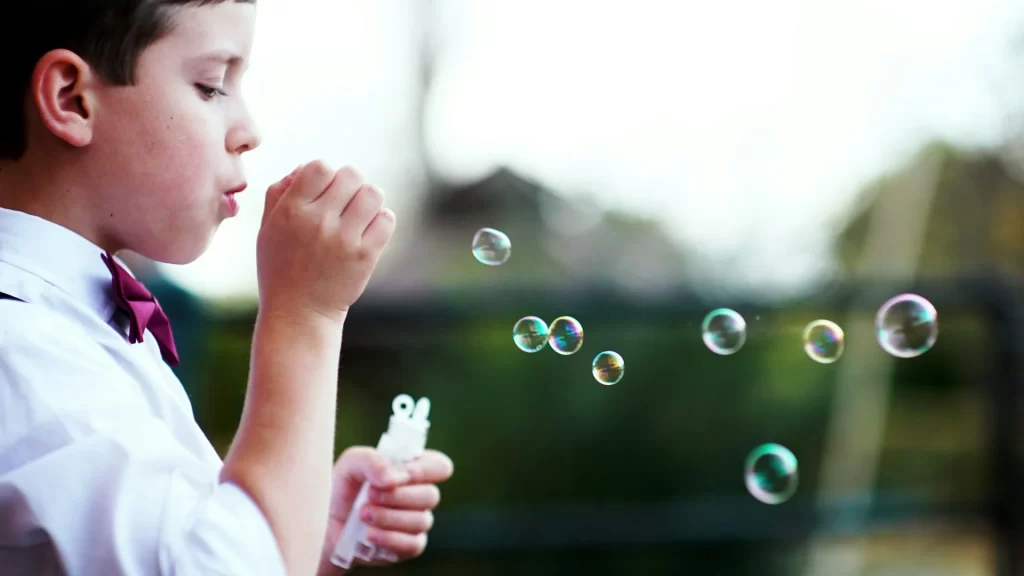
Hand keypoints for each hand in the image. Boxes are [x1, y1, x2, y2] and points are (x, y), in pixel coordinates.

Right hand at [257, 161, 395, 322]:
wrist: (299, 313)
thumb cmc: (280, 268)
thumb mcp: (267, 229)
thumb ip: (278, 193)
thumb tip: (304, 168)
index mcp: (291, 211)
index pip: (319, 166)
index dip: (325, 173)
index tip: (323, 191)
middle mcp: (318, 222)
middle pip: (351, 175)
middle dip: (350, 184)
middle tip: (344, 203)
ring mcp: (344, 239)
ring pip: (373, 193)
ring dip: (368, 199)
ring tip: (358, 214)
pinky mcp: (365, 256)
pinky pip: (387, 219)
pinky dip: (381, 219)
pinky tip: (369, 230)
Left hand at [316, 447, 453, 574]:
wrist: (325, 522)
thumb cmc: (343, 486)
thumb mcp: (351, 463)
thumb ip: (372, 460)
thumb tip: (393, 478)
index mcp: (414, 469)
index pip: (440, 467)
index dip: (423, 471)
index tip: (394, 477)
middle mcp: (420, 495)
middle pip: (431, 495)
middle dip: (397, 496)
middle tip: (369, 496)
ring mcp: (416, 522)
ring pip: (421, 520)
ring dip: (389, 517)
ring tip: (363, 514)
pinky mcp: (408, 546)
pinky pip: (413, 544)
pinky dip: (390, 538)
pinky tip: (369, 534)